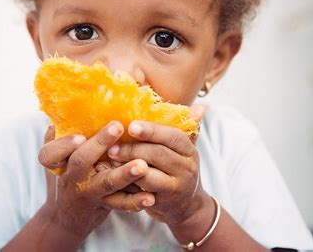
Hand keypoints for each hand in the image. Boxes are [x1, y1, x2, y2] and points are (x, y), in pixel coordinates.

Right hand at [39, 121, 155, 239]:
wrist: (68, 217)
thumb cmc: (70, 172)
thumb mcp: (60, 155)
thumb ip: (64, 131)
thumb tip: (73, 102)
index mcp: (59, 161)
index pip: (49, 154)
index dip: (63, 145)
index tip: (79, 136)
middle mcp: (72, 176)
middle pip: (80, 161)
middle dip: (99, 144)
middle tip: (118, 127)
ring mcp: (89, 192)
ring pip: (106, 183)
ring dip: (124, 174)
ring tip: (141, 165)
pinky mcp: (105, 205)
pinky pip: (121, 203)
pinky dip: (136, 200)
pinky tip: (150, 196)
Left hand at [106, 105, 208, 226]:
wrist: (186, 206)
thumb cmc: (179, 169)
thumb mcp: (185, 150)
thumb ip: (187, 128)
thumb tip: (200, 107)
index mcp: (190, 151)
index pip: (174, 136)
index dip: (152, 131)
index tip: (131, 126)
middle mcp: (186, 169)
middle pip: (159, 154)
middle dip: (133, 149)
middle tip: (113, 145)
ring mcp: (175, 187)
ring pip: (149, 176)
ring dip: (128, 166)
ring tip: (111, 158)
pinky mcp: (162, 203)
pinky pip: (141, 193)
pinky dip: (127, 183)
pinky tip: (114, 174)